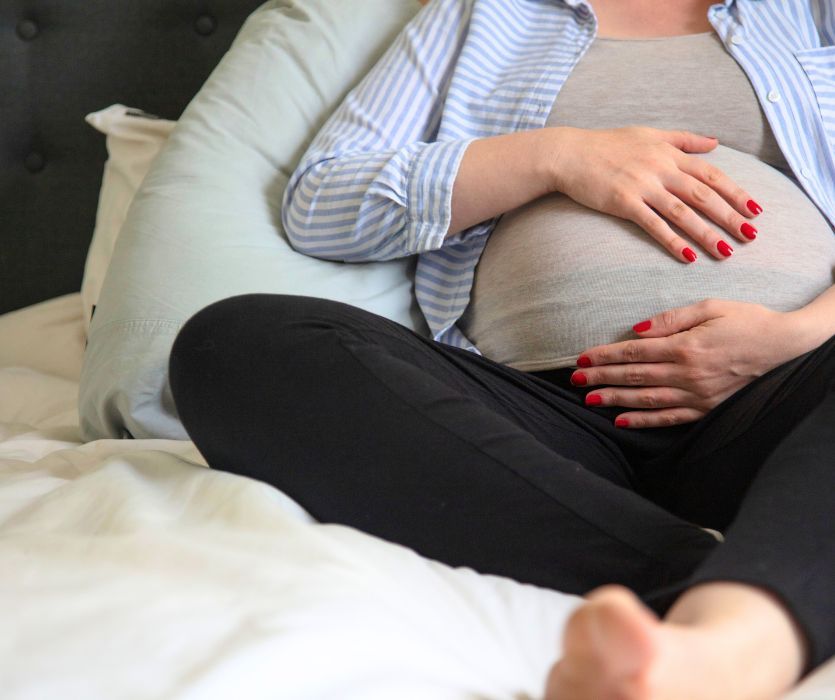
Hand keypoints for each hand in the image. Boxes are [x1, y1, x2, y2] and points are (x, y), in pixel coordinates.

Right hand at [550, 126, 762, 262]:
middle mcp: (660, 168)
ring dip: (706, 233)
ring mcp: (642, 185)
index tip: (755, 209)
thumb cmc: (606, 144)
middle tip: (750, 235)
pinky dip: (672, 241)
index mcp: (669, 153)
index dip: (735, 191)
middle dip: (729, 216)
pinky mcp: (623, 202)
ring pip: (683, 212)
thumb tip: (714, 143)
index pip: (711, 173)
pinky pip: (653, 225)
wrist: (569, 153)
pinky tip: (687, 256)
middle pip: (703, 194)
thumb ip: (683, 139)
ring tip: (726, 252)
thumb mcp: (649, 134)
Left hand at [570, 299, 810, 427]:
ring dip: (614, 400)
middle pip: (634, 377)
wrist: (786, 347)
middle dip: (600, 378)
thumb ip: (671, 320)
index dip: (605, 356)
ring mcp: (697, 395)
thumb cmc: (747, 320)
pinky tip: (621, 421)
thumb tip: (637, 330)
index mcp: (685, 346)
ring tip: (588, 399)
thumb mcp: (710, 308)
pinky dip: (643, 421)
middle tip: (574, 379)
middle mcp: (688, 374)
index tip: (582, 357)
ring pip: (645, 399)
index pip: (634, 353)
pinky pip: (669, 418)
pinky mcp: (706, 409)